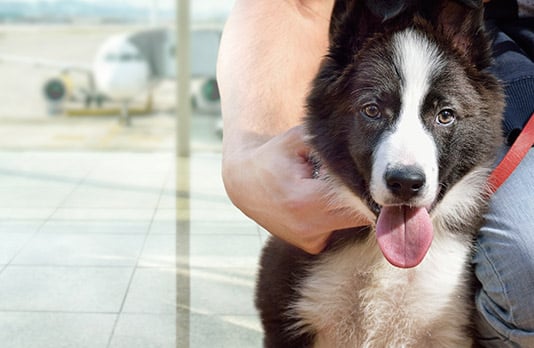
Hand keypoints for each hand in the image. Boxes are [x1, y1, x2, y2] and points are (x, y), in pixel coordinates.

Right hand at [222, 125, 370, 253]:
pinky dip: (338, 215)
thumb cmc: (274, 157)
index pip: (357, 200)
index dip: (369, 187)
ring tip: (334, 185)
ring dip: (352, 207)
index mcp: (306, 201)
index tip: (375, 175)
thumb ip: (328, 144)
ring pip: (350, 223)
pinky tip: (324, 200)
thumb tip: (365, 149)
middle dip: (365, 198)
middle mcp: (308, 228)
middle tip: (369, 179)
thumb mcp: (298, 140)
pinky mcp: (311, 245)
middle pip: (359, 216)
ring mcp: (309, 240)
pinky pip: (338, 229)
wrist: (245, 183)